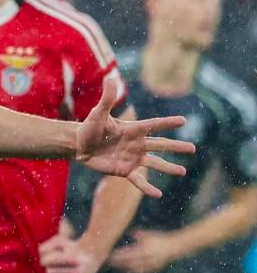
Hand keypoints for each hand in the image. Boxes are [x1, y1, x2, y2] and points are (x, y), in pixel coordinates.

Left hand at [38, 222, 101, 272]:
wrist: (92, 255)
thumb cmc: (72, 247)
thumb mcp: (59, 240)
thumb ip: (45, 247)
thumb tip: (41, 263)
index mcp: (73, 257)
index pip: (46, 261)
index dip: (45, 259)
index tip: (48, 257)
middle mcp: (79, 270)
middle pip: (49, 272)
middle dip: (49, 266)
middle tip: (56, 262)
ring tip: (63, 267)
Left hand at [74, 73, 192, 195]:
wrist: (78, 145)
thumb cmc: (88, 128)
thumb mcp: (98, 113)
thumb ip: (107, 98)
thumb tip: (111, 78)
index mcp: (133, 129)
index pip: (154, 125)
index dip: (167, 123)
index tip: (184, 120)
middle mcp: (137, 144)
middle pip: (161, 145)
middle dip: (176, 147)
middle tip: (193, 149)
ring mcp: (132, 158)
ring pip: (154, 163)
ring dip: (168, 167)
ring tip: (182, 171)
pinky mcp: (124, 170)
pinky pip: (138, 180)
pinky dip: (147, 187)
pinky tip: (158, 194)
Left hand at [109, 229, 182, 272]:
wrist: (174, 247)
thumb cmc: (159, 239)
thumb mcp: (147, 235)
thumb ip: (136, 234)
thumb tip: (127, 231)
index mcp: (143, 249)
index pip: (126, 254)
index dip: (116, 256)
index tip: (108, 255)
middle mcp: (145, 258)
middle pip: (127, 262)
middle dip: (117, 263)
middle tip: (108, 262)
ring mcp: (149, 264)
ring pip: (133, 269)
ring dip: (123, 268)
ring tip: (115, 266)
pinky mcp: (153, 268)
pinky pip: (140, 272)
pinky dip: (133, 271)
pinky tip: (127, 270)